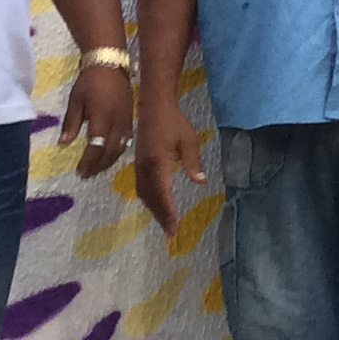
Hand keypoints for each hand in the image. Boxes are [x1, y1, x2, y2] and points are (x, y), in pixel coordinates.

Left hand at [59, 64, 131, 179]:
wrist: (110, 63)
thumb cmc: (89, 81)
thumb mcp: (75, 100)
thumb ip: (71, 123)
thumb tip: (64, 144)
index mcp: (102, 117)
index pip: (97, 146)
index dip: (89, 161)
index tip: (80, 171)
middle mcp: (117, 121)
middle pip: (110, 151)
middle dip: (98, 165)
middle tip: (86, 174)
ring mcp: (126, 120)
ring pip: (121, 147)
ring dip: (109, 161)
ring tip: (97, 168)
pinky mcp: (130, 117)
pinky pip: (127, 140)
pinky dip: (118, 151)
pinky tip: (110, 155)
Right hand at [135, 90, 205, 232]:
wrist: (154, 107)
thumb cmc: (175, 123)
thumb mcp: (189, 141)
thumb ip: (192, 162)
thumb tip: (200, 181)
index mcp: (158, 163)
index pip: (163, 193)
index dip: (168, 212)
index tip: (174, 227)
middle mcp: (145, 168)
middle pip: (152, 198)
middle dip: (161, 216)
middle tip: (170, 232)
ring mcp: (139, 166)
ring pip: (144, 194)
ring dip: (153, 209)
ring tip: (164, 222)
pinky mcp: (138, 164)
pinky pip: (141, 186)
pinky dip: (148, 199)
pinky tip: (155, 204)